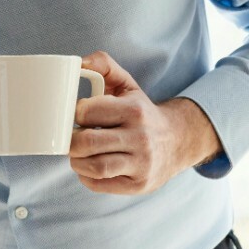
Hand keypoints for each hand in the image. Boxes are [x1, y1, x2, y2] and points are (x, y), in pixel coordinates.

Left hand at [70, 51, 221, 193]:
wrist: (177, 141)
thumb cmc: (141, 112)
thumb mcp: (127, 85)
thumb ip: (104, 65)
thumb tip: (78, 63)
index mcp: (134, 110)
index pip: (86, 112)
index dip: (74, 115)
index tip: (76, 117)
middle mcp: (140, 137)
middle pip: (86, 142)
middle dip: (71, 142)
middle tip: (73, 138)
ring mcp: (141, 164)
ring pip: (93, 167)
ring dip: (77, 161)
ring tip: (80, 154)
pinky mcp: (138, 184)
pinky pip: (100, 184)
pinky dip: (86, 177)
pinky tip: (90, 167)